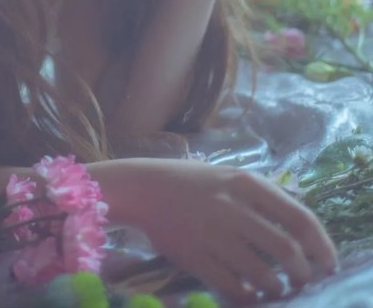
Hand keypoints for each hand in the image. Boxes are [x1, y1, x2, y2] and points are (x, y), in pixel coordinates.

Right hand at [99, 158, 338, 303]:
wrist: (144, 188)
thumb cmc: (193, 183)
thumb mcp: (231, 176)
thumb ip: (263, 197)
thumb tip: (302, 229)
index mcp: (246, 183)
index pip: (300, 219)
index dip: (321, 247)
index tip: (328, 264)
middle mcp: (233, 207)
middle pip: (286, 252)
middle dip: (302, 275)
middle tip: (302, 282)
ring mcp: (213, 233)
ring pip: (263, 276)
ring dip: (276, 289)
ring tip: (274, 289)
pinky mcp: (195, 257)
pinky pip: (233, 289)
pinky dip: (248, 298)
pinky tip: (249, 295)